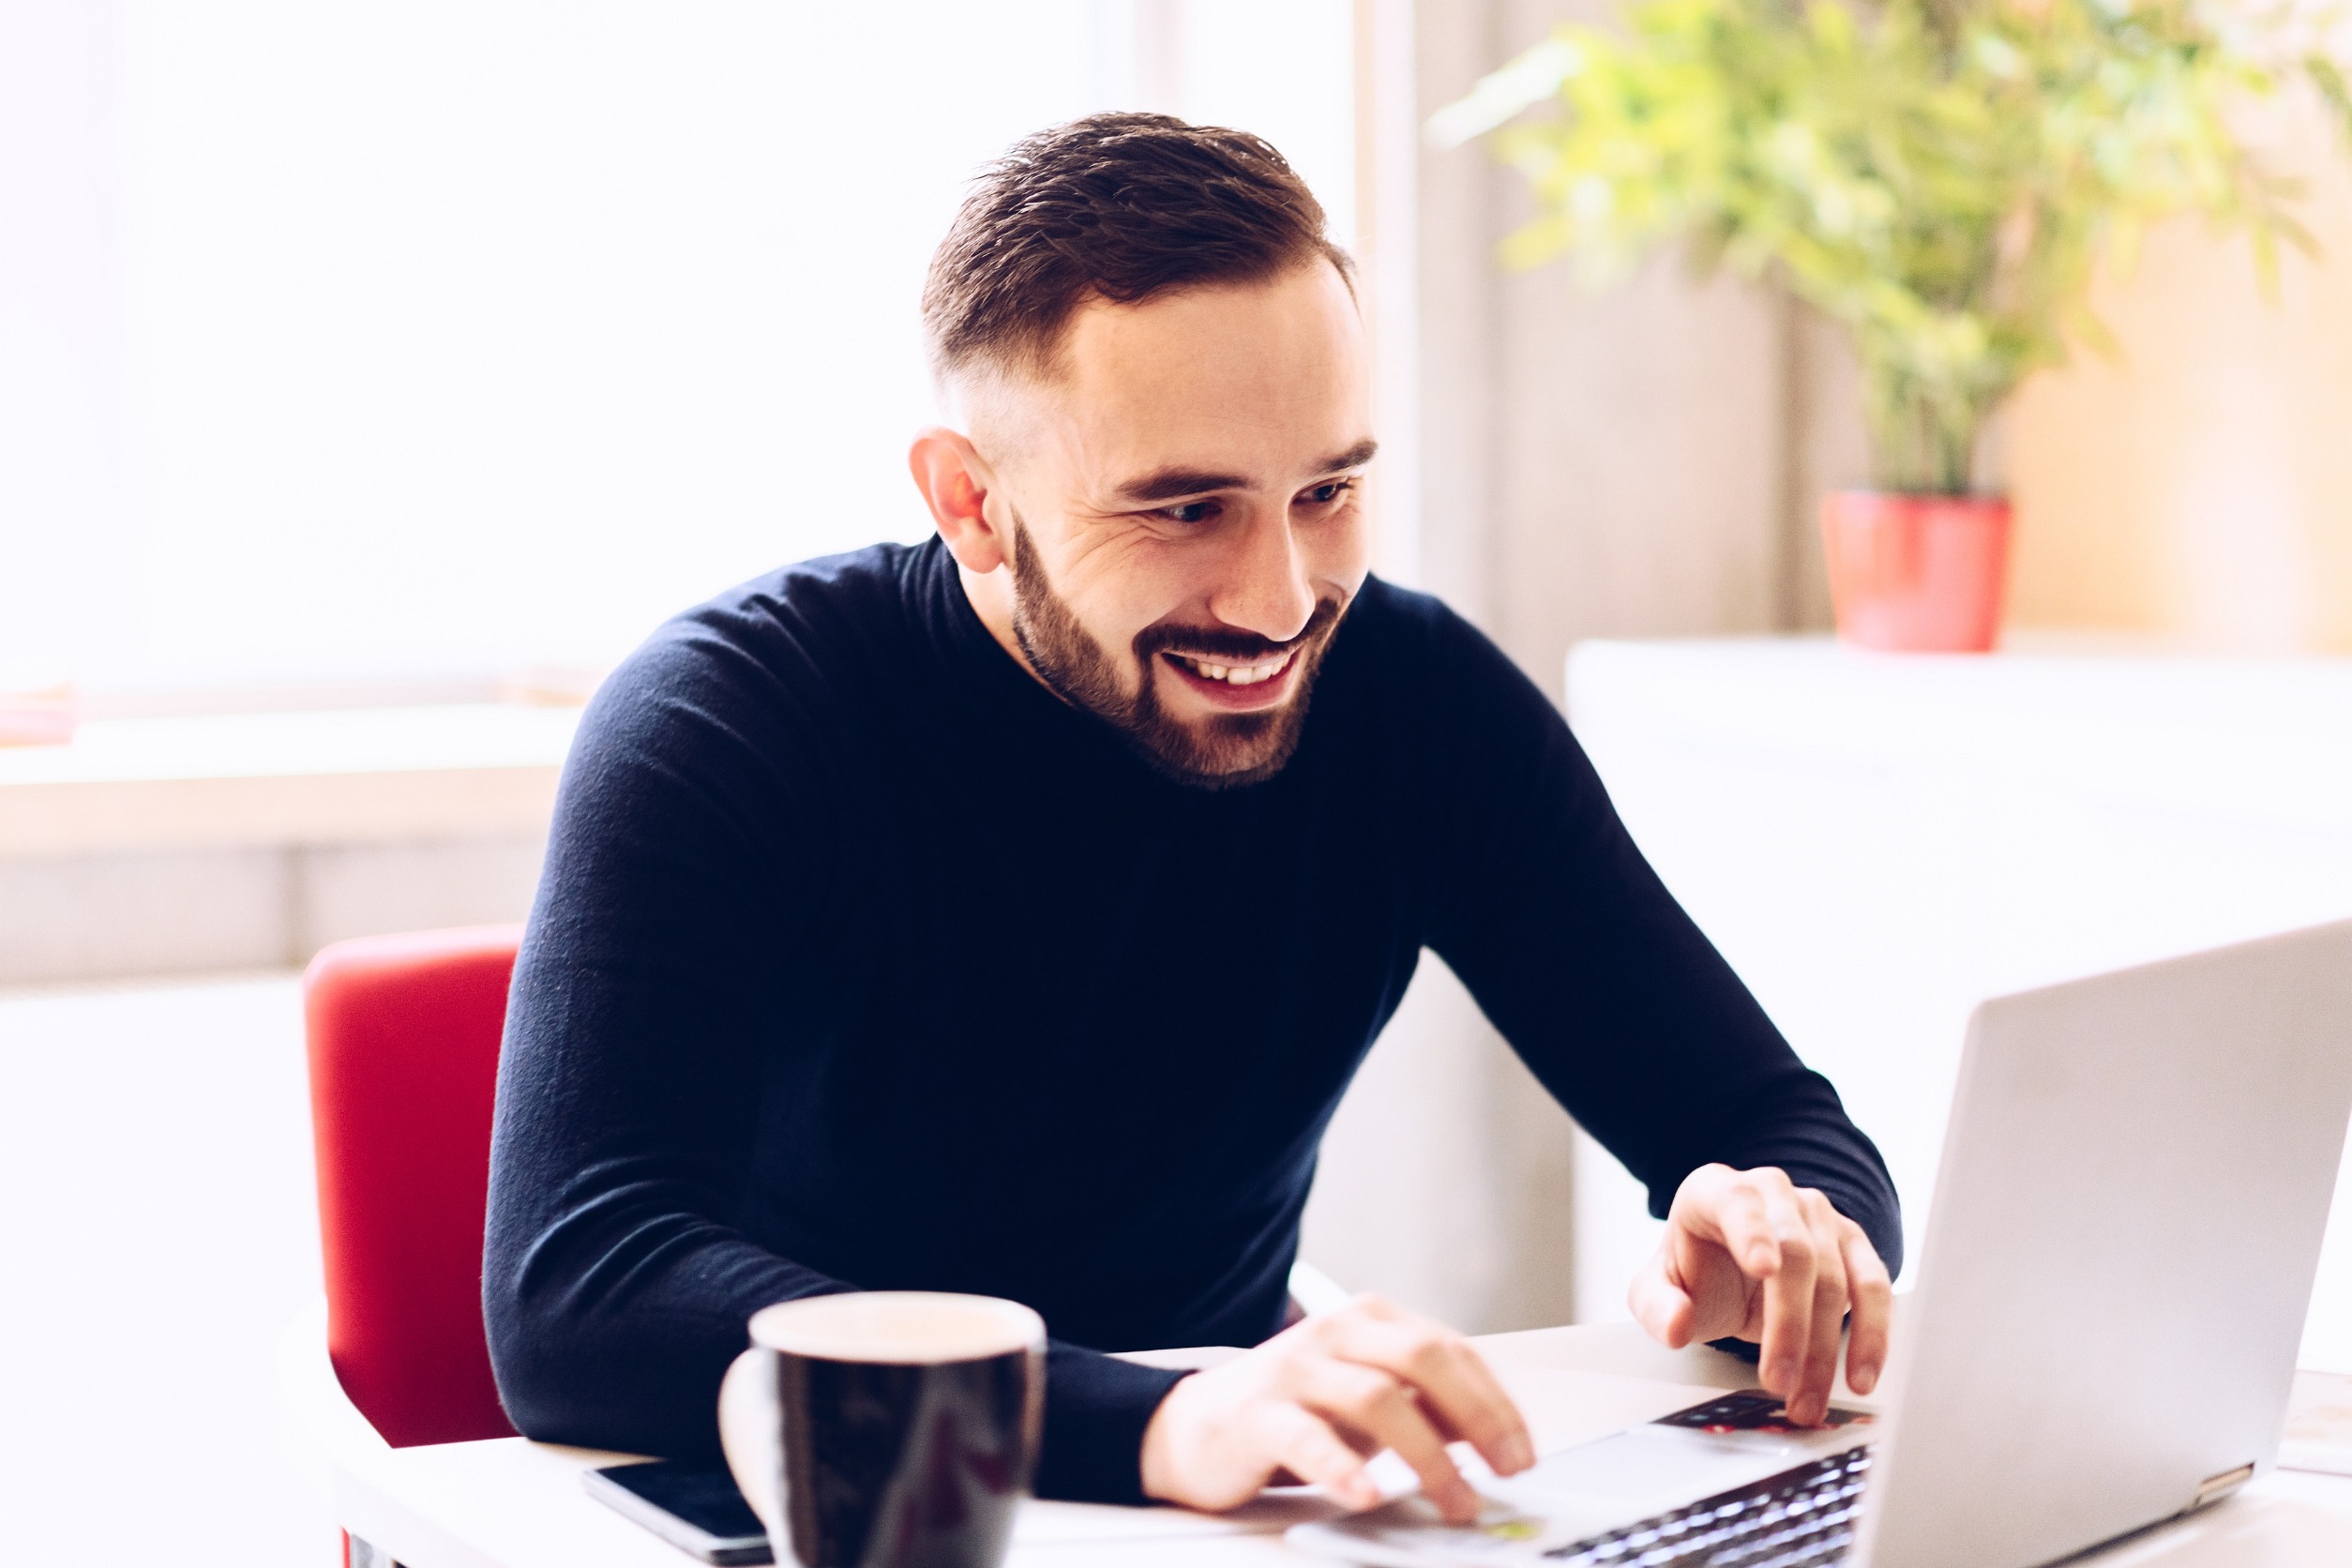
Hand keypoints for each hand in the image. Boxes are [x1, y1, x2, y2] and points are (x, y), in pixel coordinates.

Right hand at [1138, 1294, 1533, 1523]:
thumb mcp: (1369, 1403)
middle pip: (1422, 1359)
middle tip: (1505, 1470)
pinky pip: (1306, 1436)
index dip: (1495, 1402)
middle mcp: (1334, 1332)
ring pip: (1375, 1398)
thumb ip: (1426, 1408)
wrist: (1198, 1426)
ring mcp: (1294, 1369)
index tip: (1523, 1451)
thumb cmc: (1297, 1412)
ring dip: (1427, 1456)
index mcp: (1369, 1320)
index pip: (1450, 1351)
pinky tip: (1366, 1494)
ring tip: (1455, 1500)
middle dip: (1476, 1416)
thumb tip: (1491, 1437)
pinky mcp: (1257, 1412)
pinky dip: (1342, 1466)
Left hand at [1629, 1163, 1892, 1426]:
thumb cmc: (1698, 1273)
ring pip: (1836, 1279)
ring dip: (1824, 1349)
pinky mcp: (1852, 1246)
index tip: (1763, 1270)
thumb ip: (1657, 1307)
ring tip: (1807, 1399)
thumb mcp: (1659, 1289)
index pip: (1738, 1203)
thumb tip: (1675, 1326)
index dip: (1752, 1234)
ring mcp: (1819, 1215)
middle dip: (1789, 1325)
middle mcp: (1772, 1192)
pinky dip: (1873, 1335)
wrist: (1732, 1272)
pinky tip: (1860, 1376)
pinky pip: (1874, 1288)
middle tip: (1777, 1380)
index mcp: (1716, 1191)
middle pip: (1796, 1253)